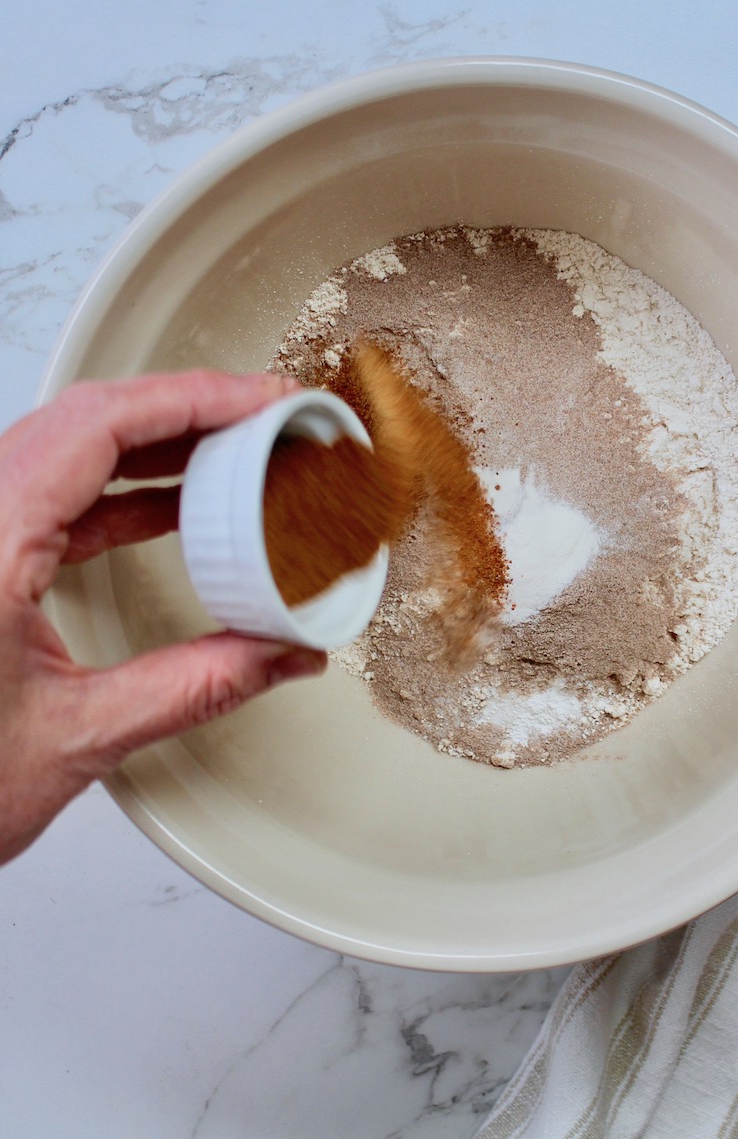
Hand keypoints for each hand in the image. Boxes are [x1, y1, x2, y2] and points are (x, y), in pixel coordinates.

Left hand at [0, 371, 327, 863]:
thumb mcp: (78, 739)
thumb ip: (194, 687)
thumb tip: (282, 655)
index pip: (97, 428)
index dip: (191, 399)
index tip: (259, 401)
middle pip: (85, 421)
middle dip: (186, 409)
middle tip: (263, 416)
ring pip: (68, 450)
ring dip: (158, 445)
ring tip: (235, 450)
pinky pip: (54, 494)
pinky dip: (124, 489)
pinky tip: (176, 504)